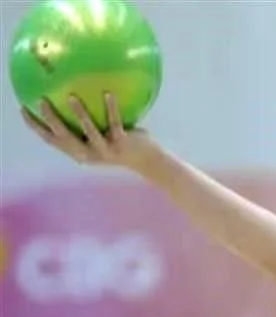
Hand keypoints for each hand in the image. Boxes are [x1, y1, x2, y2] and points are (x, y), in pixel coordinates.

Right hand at [21, 94, 160, 171]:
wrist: (149, 162)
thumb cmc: (123, 144)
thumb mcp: (102, 135)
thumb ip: (88, 122)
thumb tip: (74, 93)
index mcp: (79, 151)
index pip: (52, 140)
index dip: (35, 126)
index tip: (23, 109)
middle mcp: (89, 154)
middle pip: (64, 138)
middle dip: (50, 120)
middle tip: (41, 100)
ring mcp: (106, 150)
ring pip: (89, 132)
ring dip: (79, 115)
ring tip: (70, 97)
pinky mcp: (123, 145)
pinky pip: (115, 124)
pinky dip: (112, 108)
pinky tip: (108, 93)